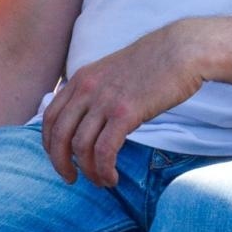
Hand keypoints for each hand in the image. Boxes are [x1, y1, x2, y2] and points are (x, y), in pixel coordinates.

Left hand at [40, 21, 204, 186]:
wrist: (181, 50)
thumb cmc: (152, 65)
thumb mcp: (111, 73)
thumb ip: (95, 93)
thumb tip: (88, 120)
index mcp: (80, 79)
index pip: (50, 117)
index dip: (50, 143)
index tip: (60, 159)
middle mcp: (85, 89)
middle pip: (58, 134)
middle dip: (60, 162)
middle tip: (72, 179)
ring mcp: (104, 100)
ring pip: (80, 146)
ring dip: (88, 171)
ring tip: (102, 181)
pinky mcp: (125, 112)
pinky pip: (104, 150)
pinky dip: (104, 169)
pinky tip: (113, 177)